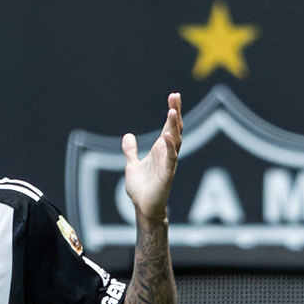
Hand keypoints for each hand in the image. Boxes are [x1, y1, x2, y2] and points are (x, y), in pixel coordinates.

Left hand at [120, 92, 181, 222]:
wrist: (143, 207)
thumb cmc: (141, 188)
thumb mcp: (131, 165)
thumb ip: (130, 151)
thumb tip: (128, 136)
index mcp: (160, 150)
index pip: (168, 126)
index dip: (172, 111)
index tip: (174, 96)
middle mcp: (166, 154)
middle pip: (174, 129)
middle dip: (175, 113)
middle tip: (175, 97)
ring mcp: (168, 163)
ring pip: (175, 141)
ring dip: (174, 126)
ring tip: (172, 111)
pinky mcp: (167, 175)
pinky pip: (171, 159)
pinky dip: (169, 147)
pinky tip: (166, 136)